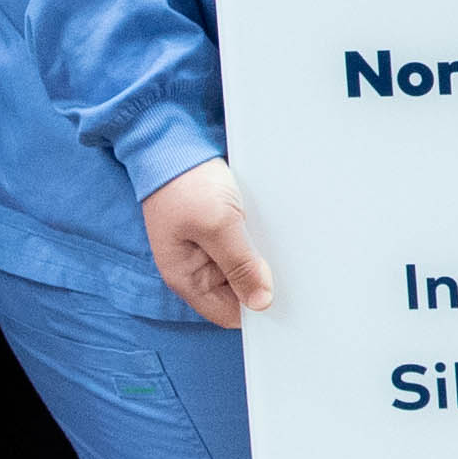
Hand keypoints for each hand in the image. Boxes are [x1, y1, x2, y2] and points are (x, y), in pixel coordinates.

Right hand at [147, 159, 280, 329]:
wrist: (173, 144)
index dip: (255, 310)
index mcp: (186, 278)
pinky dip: (258, 241)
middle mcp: (195, 269)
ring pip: (244, 269)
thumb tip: (261, 302)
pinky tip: (270, 231)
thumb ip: (240, 266)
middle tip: (284, 267)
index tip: (283, 299)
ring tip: (276, 245)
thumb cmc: (185, 183)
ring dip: (261, 259)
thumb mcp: (218, 226)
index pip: (228, 315)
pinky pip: (244, 247)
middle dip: (260, 283)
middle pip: (238, 294)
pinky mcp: (218, 231)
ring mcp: (207, 250)